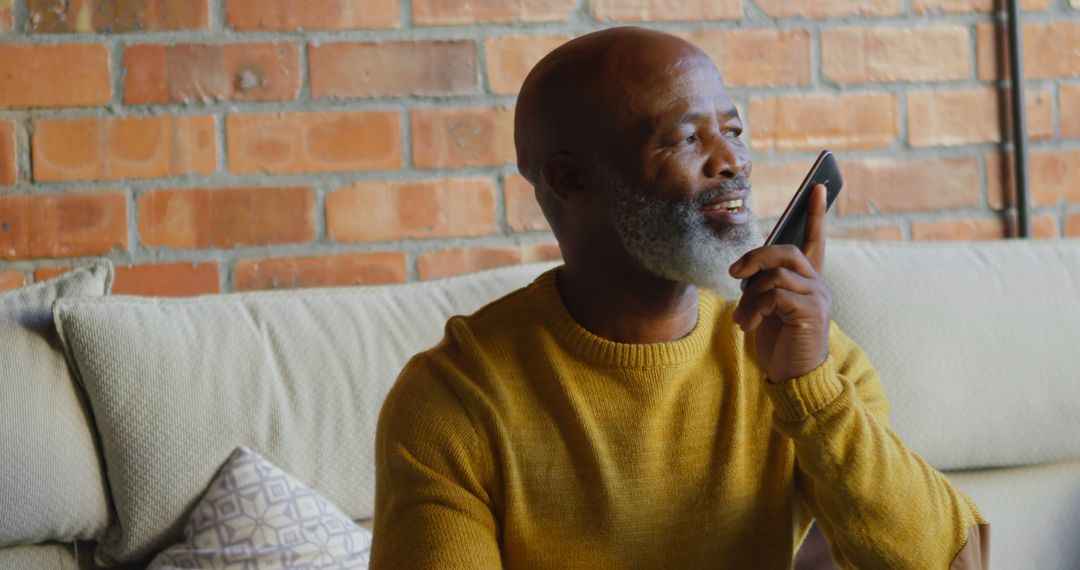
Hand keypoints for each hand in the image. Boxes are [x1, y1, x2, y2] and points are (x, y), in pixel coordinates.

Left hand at [728, 184, 831, 382]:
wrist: (793, 377)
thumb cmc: (779, 343)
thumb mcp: (768, 309)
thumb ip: (765, 285)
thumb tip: (745, 270)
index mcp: (808, 281)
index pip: (814, 240)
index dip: (815, 213)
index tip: (817, 186)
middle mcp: (817, 285)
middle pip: (784, 251)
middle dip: (754, 258)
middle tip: (734, 275)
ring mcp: (817, 298)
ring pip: (775, 275)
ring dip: (749, 296)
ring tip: (741, 319)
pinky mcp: (810, 313)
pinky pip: (775, 294)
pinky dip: (754, 308)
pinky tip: (747, 326)